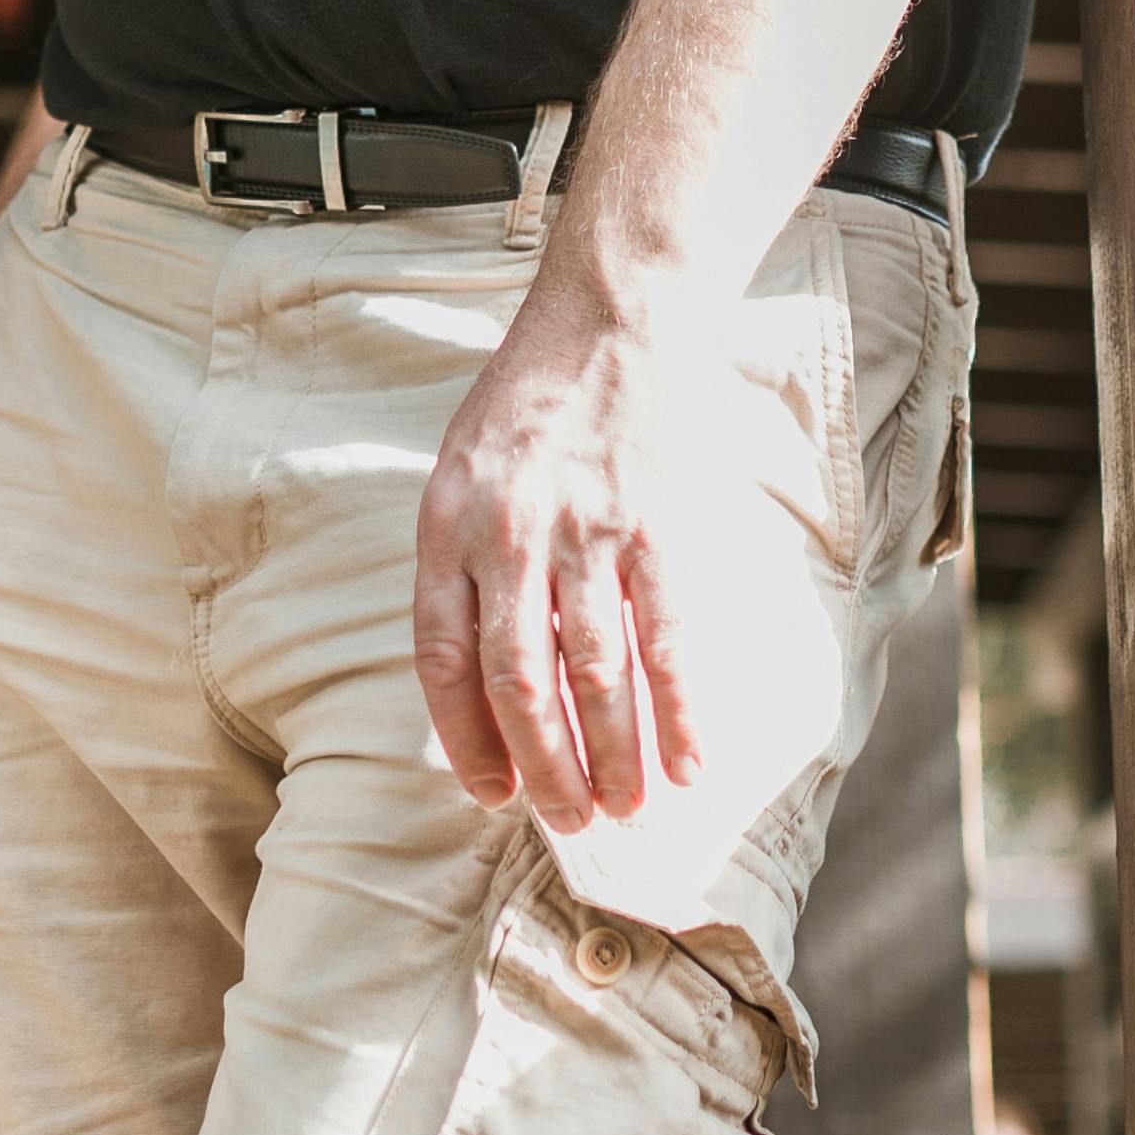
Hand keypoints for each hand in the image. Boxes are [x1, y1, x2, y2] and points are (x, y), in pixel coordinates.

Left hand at [413, 300, 718, 830]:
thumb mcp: (462, 468)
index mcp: (447, 524)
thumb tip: (481, 671)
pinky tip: (689, 764)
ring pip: (594, 673)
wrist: (613, 312)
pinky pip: (668, 640)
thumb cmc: (535, 399)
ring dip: (612, 755)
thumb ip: (466, 559)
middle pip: (518, 681)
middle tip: (570, 822)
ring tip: (626, 809)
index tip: (491, 793)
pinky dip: (680, 713)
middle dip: (545, 766)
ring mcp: (587, 531)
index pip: (445, 657)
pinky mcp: (658, 524)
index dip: (467, 737)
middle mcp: (509, 534)